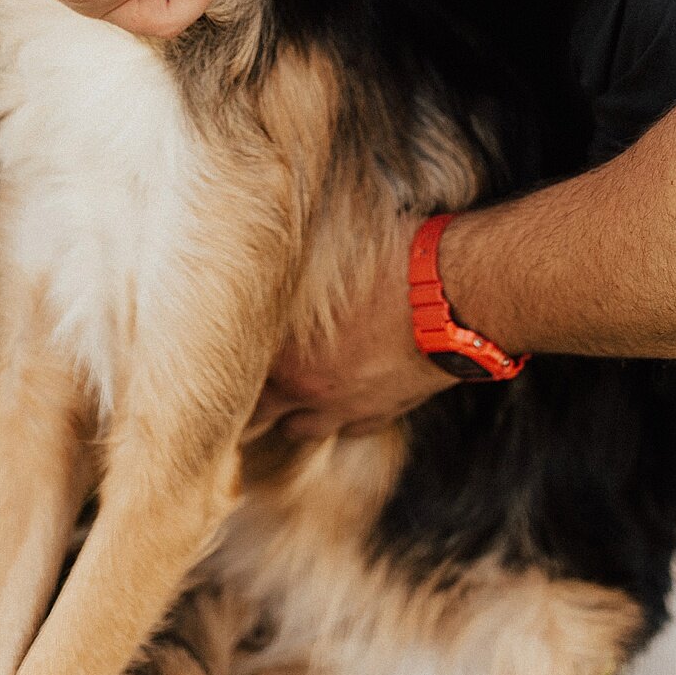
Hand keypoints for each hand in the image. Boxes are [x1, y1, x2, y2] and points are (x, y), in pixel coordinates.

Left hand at [248, 222, 455, 441]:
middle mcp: (308, 388)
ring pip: (303, 429)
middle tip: (250, 380)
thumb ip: (293, 269)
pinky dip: (342, 415)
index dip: (230, 356)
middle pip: (260, 413)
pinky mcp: (383, 414)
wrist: (451, 299)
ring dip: (295, 412)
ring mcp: (346, 408)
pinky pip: (350, 429)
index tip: (224, 345)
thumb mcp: (328, 254)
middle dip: (254, 398)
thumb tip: (272, 244)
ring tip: (293, 392)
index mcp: (285, 350)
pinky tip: (344, 393)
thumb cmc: (391, 263)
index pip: (236, 369)